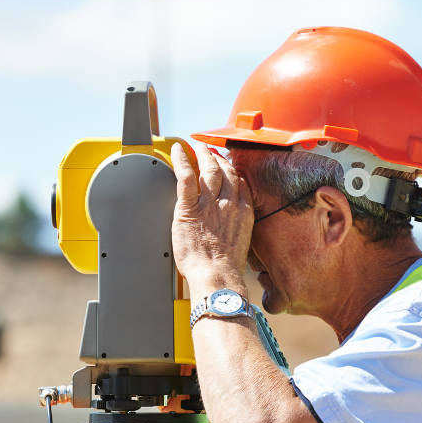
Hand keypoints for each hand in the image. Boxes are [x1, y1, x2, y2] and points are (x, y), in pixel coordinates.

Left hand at [170, 142, 253, 299]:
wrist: (216, 275)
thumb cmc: (225, 268)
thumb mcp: (240, 243)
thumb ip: (236, 228)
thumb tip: (229, 227)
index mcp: (243, 212)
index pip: (239, 182)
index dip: (231, 170)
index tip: (225, 166)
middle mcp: (229, 203)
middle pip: (226, 171)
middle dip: (217, 158)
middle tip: (209, 151)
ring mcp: (210, 204)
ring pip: (208, 169)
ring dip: (202, 154)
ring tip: (197, 147)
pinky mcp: (190, 207)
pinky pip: (186, 177)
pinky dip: (182, 160)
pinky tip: (178, 150)